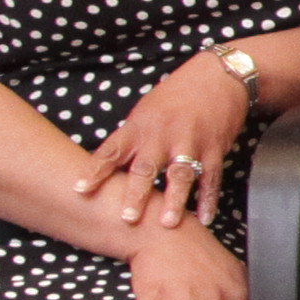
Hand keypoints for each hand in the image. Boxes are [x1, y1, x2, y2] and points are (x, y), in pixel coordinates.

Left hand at [78, 48, 256, 230]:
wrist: (219, 76)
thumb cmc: (177, 94)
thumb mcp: (146, 110)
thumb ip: (132, 139)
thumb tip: (111, 167)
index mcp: (140, 126)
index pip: (112, 151)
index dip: (95, 171)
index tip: (80, 190)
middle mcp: (163, 135)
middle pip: (146, 168)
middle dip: (136, 193)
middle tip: (127, 217)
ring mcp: (190, 142)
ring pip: (180, 175)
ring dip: (174, 200)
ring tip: (167, 223)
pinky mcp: (215, 149)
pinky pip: (211, 178)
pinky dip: (208, 200)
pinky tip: (204, 218)